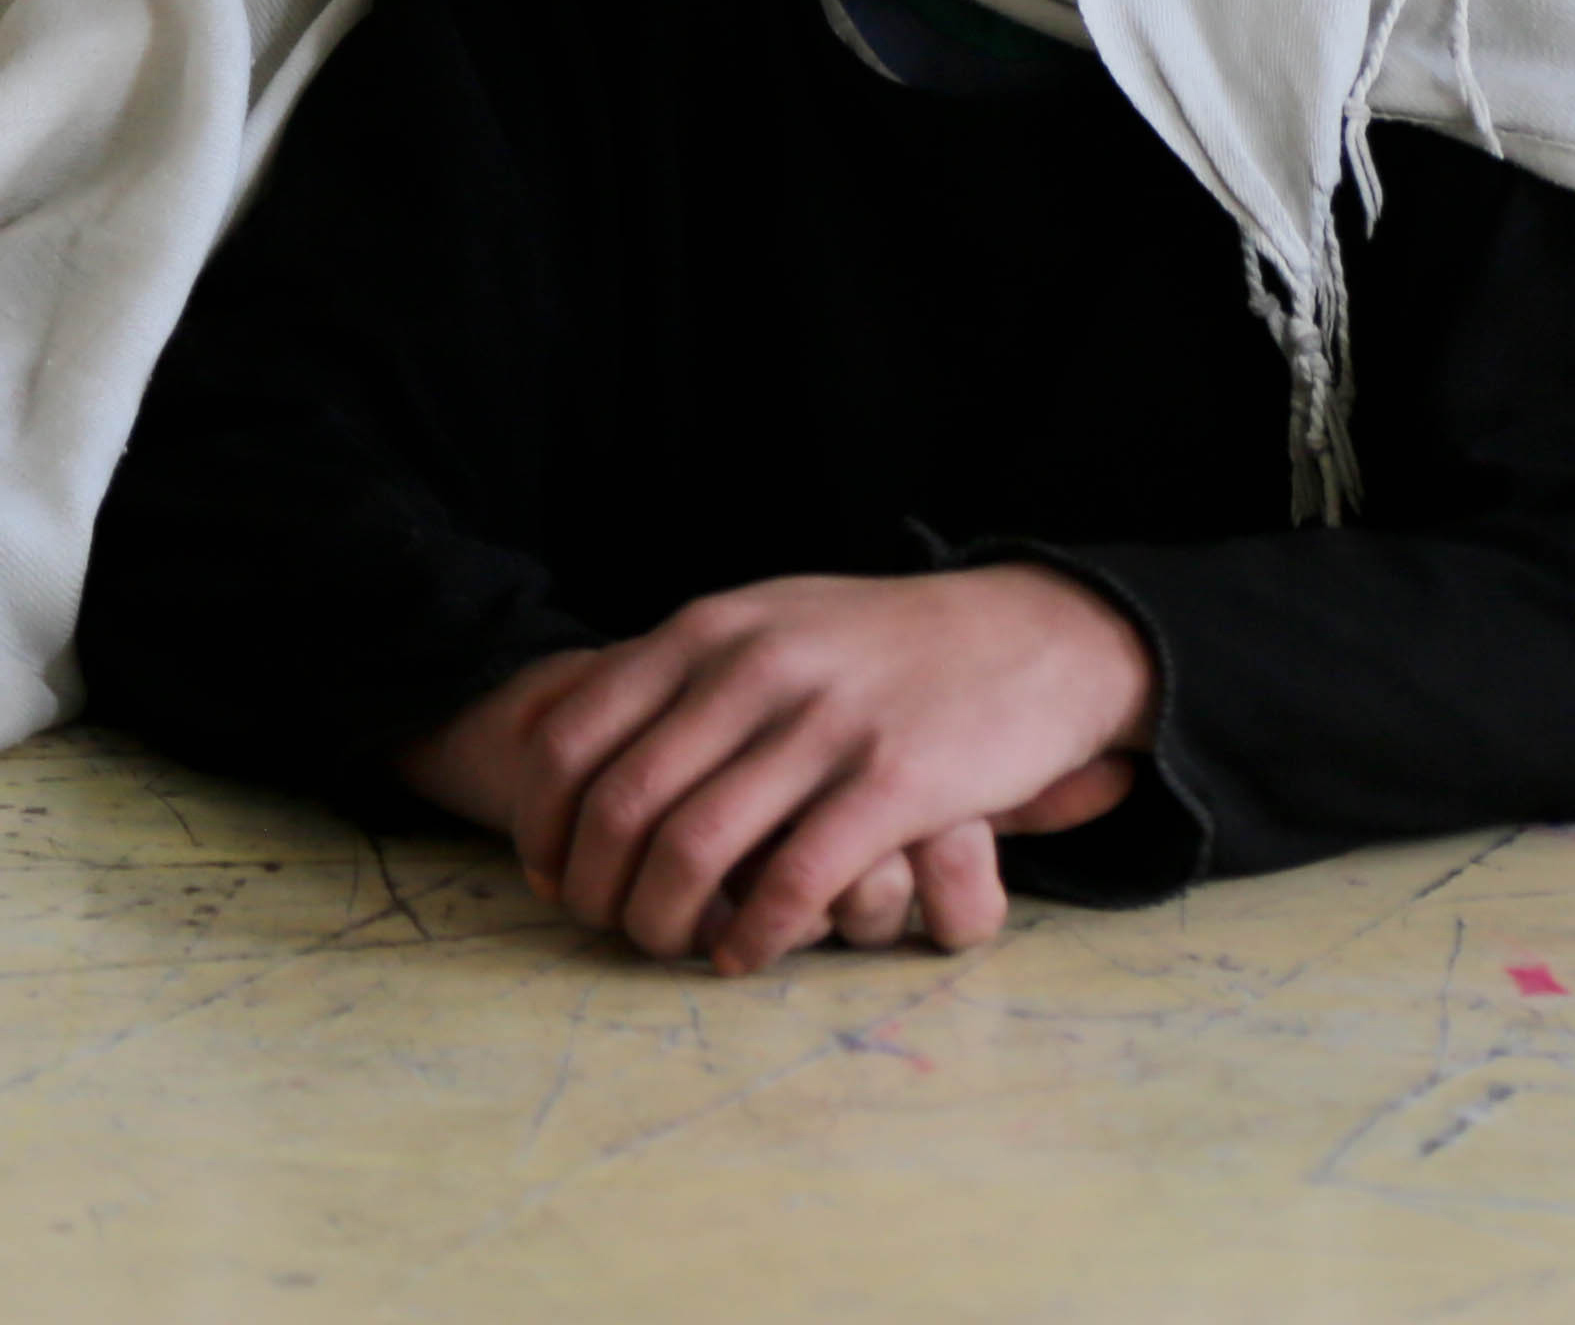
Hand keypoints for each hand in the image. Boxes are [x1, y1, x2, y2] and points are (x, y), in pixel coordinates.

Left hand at [397, 567, 1155, 973]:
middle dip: (596, 889)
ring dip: (661, 923)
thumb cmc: (883, 643)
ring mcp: (826, 724)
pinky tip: (744, 955)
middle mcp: (756, 669)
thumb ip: (677, 672)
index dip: (543, 822)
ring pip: (694, 851)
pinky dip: (753, 936)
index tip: (549, 872)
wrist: (1032, 633)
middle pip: (621, 806)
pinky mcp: (895, 781)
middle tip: (608, 926)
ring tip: (672, 948)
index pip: (573, 737)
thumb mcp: (769, 620)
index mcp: (711, 630)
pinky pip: (794, 882)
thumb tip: (568, 751)